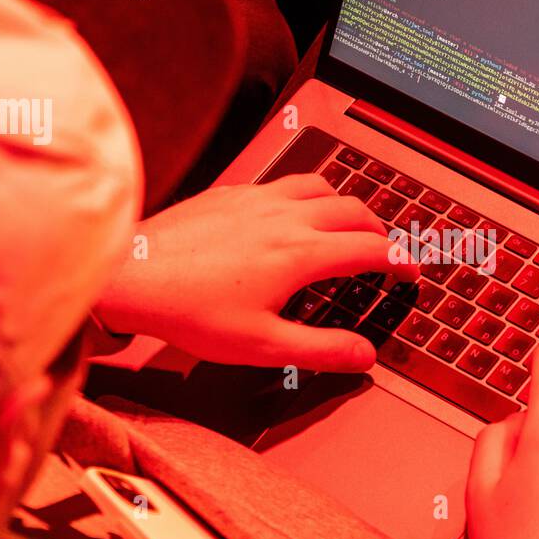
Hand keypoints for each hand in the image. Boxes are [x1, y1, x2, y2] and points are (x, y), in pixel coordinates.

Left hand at [94, 175, 418, 371]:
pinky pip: (283, 182)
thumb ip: (320, 351)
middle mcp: (285, 217)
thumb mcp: (261, 346)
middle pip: (354, 210)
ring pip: (321, 186)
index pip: (370, 249)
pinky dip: (305, 195)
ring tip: (346, 226)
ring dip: (344, 205)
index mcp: (301, 253)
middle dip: (379, 231)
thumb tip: (364, 355)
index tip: (409, 271)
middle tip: (384, 252)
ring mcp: (257, 199)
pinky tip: (291, 214)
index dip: (399, 260)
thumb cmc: (187, 310)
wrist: (129, 272)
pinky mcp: (231, 192)